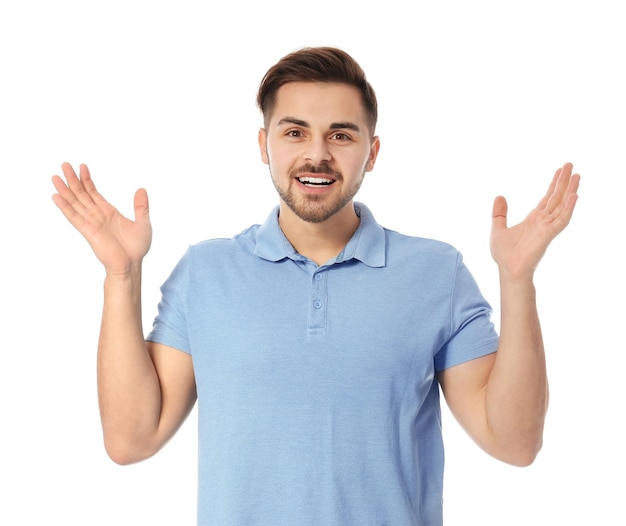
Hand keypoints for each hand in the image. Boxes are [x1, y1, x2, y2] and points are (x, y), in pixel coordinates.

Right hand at [52, 162, 151, 274]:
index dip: (87, 180)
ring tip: (55, 177)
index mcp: (109, 212)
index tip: (82, 166)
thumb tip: (141, 189)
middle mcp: (98, 216)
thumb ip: (141, 206)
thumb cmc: (137, 248)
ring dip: (65, 190)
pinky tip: (56, 196)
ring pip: (75, 203)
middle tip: (64, 165)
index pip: (94, 193)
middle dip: (73, 180)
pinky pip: (74, 217)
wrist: (131, 264)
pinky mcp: (88, 231)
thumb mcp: (143, 223)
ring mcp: (91, 223)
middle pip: (81, 194)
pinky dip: (65, 207)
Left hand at [490, 162, 579, 279]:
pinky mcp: (549, 234)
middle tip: (571, 165)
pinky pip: (562, 219)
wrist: (508, 269)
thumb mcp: (497, 228)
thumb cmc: (504, 254)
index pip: (547, 198)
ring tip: (577, 175)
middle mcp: (543, 221)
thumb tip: (500, 196)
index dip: (553, 184)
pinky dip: (568, 207)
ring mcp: (547, 227)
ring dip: (570, 190)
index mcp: (533, 219)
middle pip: (556, 197)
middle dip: (563, 181)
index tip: (560, 171)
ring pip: (562, 205)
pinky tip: (574, 195)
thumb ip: (499, 213)